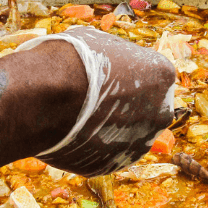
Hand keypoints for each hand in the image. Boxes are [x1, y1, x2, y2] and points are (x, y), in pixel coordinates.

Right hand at [17, 26, 176, 176]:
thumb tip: (112, 62)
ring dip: (108, 129)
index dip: (126, 74)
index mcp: (162, 75)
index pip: (152, 74)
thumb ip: (117, 57)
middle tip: (94, 99)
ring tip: (76, 118)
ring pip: (126, 136)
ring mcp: (137, 144)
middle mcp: (159, 113)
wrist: (45, 95)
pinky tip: (68, 134)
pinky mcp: (112, 165)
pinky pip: (103, 154)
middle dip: (125, 105)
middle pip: (146, 109)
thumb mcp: (100, 42)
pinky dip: (89, 147)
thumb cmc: (70, 60)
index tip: (106, 76)